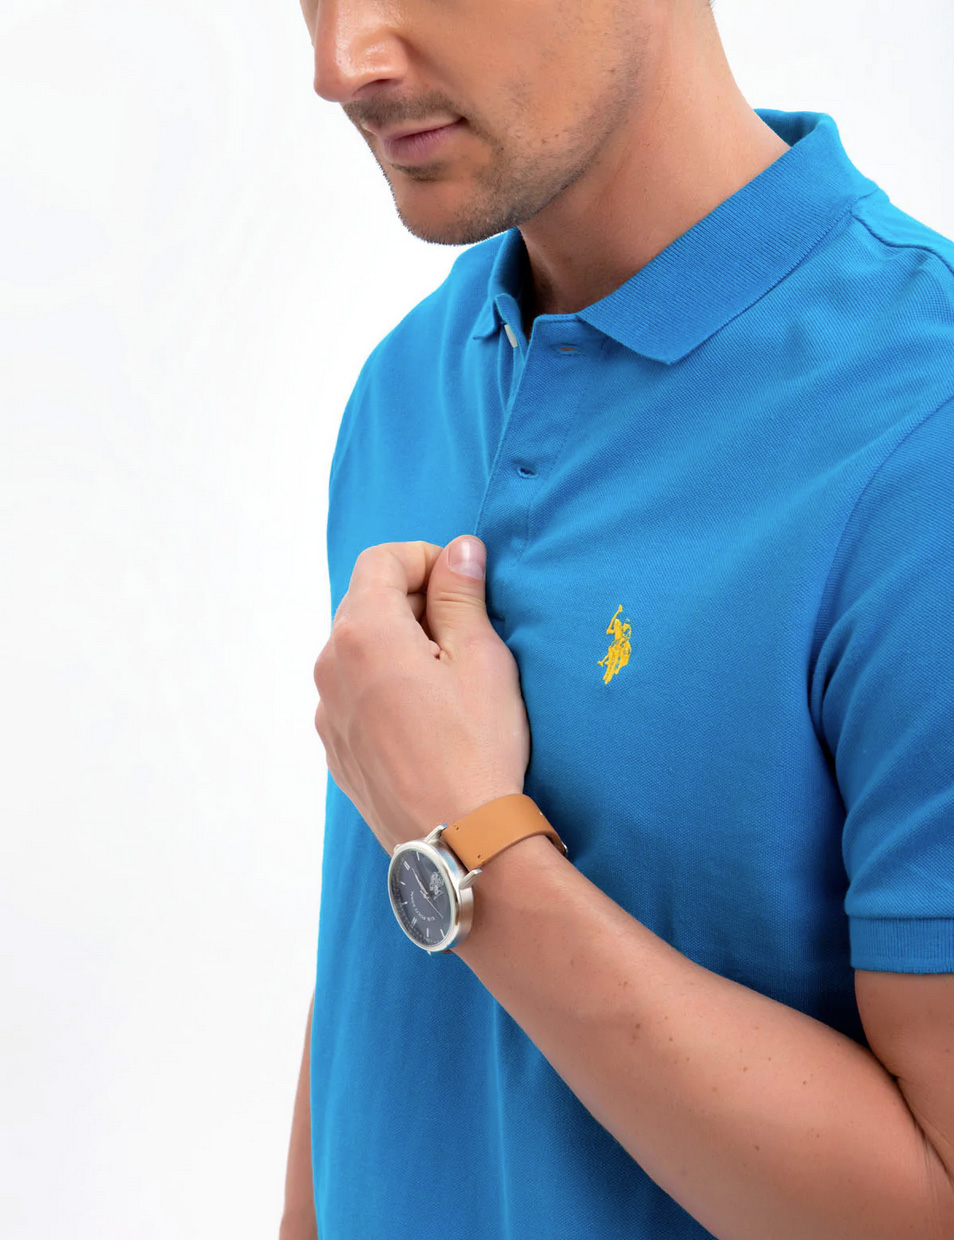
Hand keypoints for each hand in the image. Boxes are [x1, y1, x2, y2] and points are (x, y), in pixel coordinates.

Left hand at [312, 537, 530, 854]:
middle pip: (365, 601)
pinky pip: (354, 693)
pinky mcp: (335, 747)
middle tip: (465, 634)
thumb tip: (458, 549)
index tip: (462, 586)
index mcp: (363, 633)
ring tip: (448, 680)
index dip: (426, 560)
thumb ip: (461, 594)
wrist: (459, 842)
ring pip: (358, 649)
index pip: (381, 560)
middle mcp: (330, 667)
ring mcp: (326, 712)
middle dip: (414, 602)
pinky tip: (427, 718)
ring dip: (399, 644)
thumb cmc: (477, 747)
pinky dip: (385, 685)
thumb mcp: (481, 657)